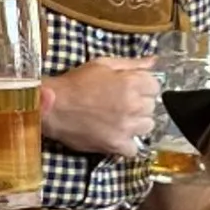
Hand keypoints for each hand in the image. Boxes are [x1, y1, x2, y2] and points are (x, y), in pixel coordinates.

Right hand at [41, 55, 160, 157]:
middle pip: (152, 107)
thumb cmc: (74, 84)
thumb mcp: (102, 65)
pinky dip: (126, 144)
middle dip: (140, 104)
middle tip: (121, 103)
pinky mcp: (116, 144)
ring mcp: (126, 127)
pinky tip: (115, 135)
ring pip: (147, 127)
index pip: (156, 87)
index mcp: (131, 83)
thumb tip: (153, 61)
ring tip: (119, 119)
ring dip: (136, 123)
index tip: (133, 89)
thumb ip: (131, 63)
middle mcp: (133, 105)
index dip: (144, 87)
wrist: (53, 106)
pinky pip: (134, 148)